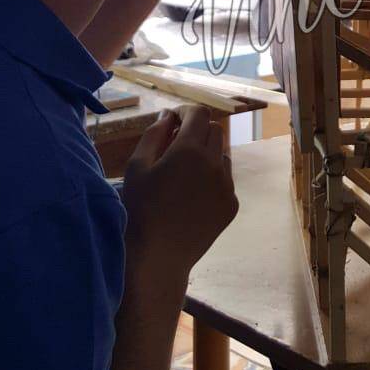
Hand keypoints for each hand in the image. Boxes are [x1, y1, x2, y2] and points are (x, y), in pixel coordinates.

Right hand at [122, 106, 237, 282]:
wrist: (158, 256)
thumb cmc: (140, 209)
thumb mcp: (137, 166)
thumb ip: (154, 135)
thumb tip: (168, 116)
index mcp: (190, 150)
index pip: (199, 114)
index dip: (186, 112)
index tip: (173, 120)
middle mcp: (215, 164)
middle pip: (214, 130)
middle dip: (197, 130)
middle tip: (175, 144)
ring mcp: (227, 186)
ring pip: (222, 155)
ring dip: (207, 153)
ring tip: (183, 172)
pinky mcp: (232, 205)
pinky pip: (225, 180)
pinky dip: (212, 178)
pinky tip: (192, 195)